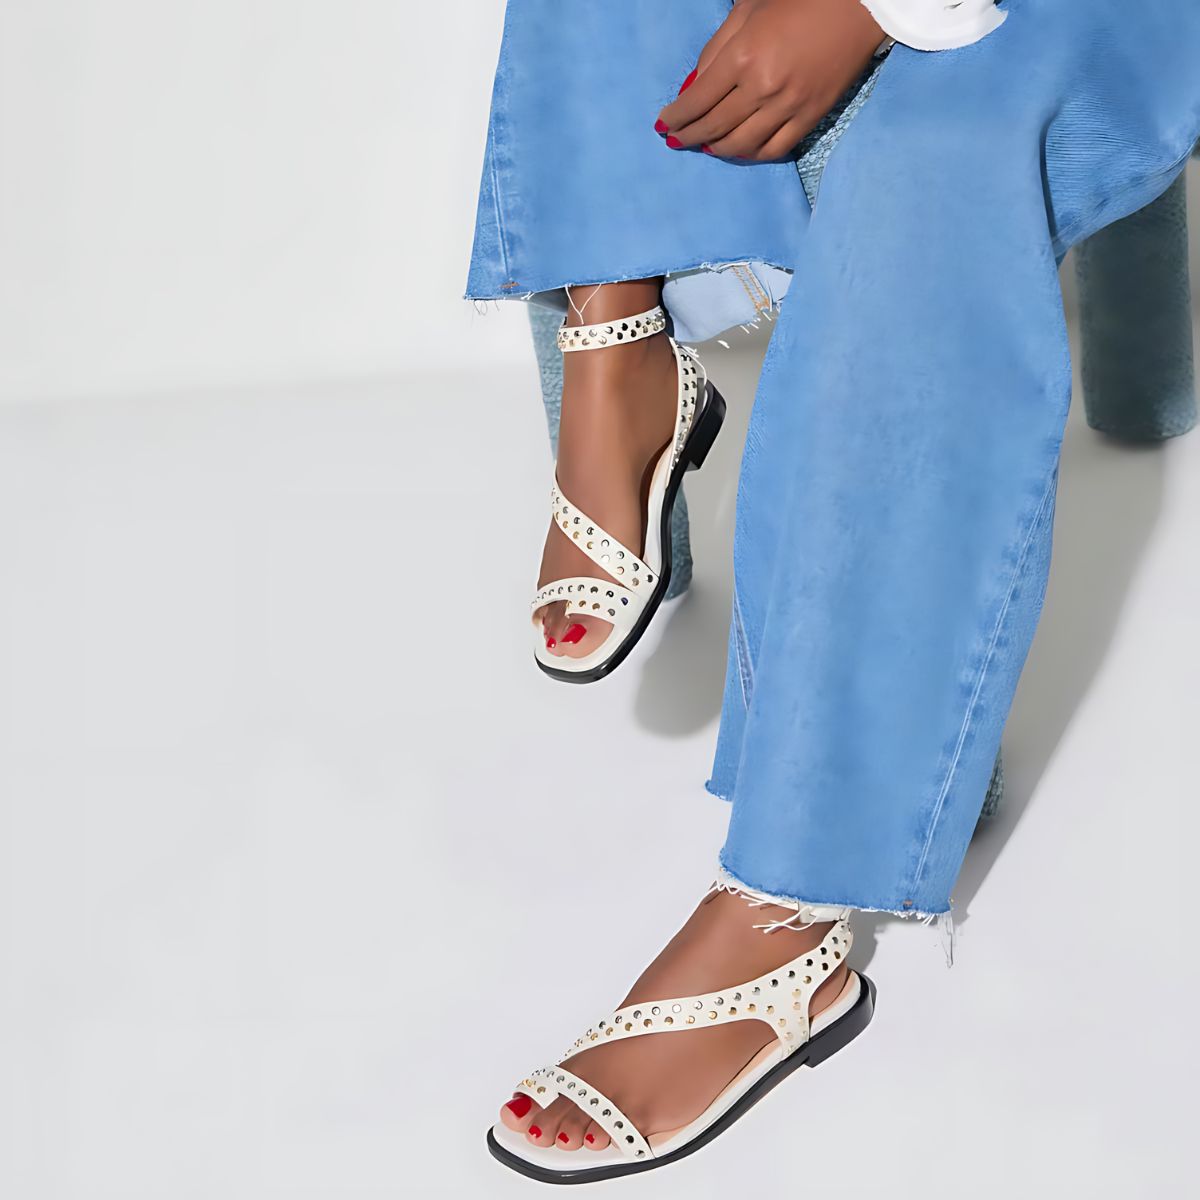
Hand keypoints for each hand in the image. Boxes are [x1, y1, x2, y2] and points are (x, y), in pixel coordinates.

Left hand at [657, 0, 883, 161]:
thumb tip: (692, 87)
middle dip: (688, 137)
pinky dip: (750, 154)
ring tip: (705, 146)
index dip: (675, 117)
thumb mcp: (748, 11)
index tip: (662, 125)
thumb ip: (716, 49)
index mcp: (743, 56)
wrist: (858, 6)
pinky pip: (772, 150)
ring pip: (740, 145)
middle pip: (713, 127)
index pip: (697, 100)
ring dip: (716, 149)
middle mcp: (762, 87)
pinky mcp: (809, 118)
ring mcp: (787, 107)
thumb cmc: (799, 0)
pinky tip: (739, 149)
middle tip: (676, 141)